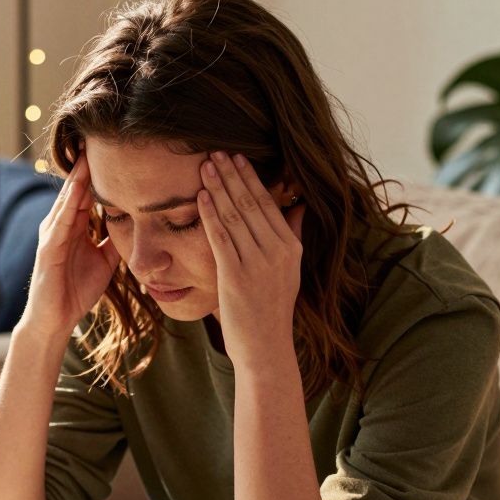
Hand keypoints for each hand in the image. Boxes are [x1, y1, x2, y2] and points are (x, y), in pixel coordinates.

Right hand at [17, 152, 121, 342]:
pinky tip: (78, 188)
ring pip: (67, 198)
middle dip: (87, 164)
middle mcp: (59, 224)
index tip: (116, 149)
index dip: (100, 171)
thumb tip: (135, 224)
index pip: (88, 191)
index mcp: (73, 226)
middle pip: (76, 187)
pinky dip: (69, 203)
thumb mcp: (105, 261)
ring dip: (77, 176)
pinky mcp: (48, 248)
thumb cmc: (76, 290)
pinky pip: (60, 221)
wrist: (56, 320)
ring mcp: (52, 234)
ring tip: (88, 152)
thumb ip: (114, 240)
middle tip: (99, 135)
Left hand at [197, 151, 305, 366]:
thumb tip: (298, 205)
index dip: (250, 179)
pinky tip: (201, 197)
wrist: (265, 347)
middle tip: (216, 152)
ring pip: (234, 217)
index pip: (268, 204)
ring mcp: (256, 264)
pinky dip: (210, 215)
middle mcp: (277, 252)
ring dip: (217, 189)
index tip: (237, 158)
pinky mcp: (236, 277)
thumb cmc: (272, 309)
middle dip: (232, 176)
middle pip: (250, 205)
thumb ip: (293, 235)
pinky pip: (221, 239)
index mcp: (291, 247)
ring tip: (205, 167)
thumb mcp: (290, 270)